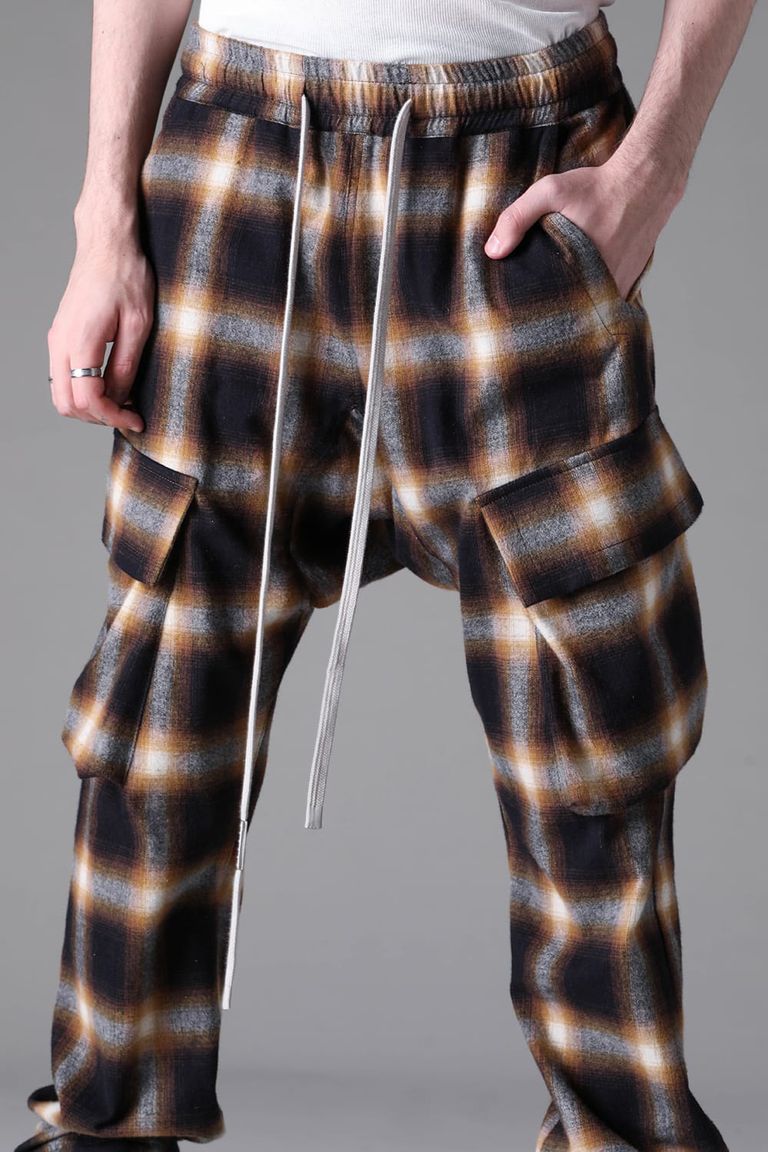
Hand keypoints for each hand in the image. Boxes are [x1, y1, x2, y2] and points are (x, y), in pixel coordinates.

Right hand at [48, 232, 153, 431]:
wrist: (106, 246)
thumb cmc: (126, 277)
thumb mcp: (139, 324)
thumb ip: (126, 364)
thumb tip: (120, 397)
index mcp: (80, 340)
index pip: (87, 399)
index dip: (112, 417)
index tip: (136, 419)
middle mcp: (60, 343)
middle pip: (67, 404)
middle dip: (98, 418)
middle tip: (129, 415)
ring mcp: (56, 340)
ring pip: (60, 394)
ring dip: (88, 408)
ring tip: (120, 403)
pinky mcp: (60, 337)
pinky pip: (63, 377)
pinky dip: (82, 392)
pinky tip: (109, 387)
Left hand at [484, 156, 671, 301]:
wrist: (647, 182)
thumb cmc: (596, 187)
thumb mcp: (550, 192)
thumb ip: (517, 218)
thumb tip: (492, 252)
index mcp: (580, 267)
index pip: (550, 303)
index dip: (534, 307)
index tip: (518, 309)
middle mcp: (603, 283)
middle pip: (569, 309)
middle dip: (552, 311)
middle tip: (533, 311)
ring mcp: (619, 286)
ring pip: (589, 307)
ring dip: (574, 306)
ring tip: (554, 304)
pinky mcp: (631, 283)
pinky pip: (606, 300)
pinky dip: (593, 298)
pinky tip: (579, 290)